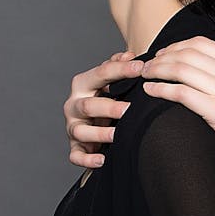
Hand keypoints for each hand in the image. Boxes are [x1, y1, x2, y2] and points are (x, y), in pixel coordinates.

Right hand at [65, 51, 141, 168]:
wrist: (96, 121)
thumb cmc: (107, 97)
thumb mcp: (112, 81)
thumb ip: (118, 66)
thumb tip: (130, 55)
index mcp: (83, 84)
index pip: (101, 74)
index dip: (121, 70)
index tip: (141, 67)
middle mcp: (74, 105)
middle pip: (88, 105)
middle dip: (109, 107)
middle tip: (130, 110)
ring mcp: (73, 127)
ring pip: (81, 131)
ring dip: (100, 134)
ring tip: (118, 136)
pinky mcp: (75, 147)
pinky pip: (76, 156)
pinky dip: (87, 160)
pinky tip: (102, 160)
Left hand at [142, 36, 214, 179]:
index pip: (202, 43)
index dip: (178, 45)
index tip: (165, 53)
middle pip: (187, 53)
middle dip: (162, 55)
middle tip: (148, 63)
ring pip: (180, 69)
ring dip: (157, 69)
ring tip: (144, 75)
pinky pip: (181, 93)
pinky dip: (161, 89)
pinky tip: (150, 91)